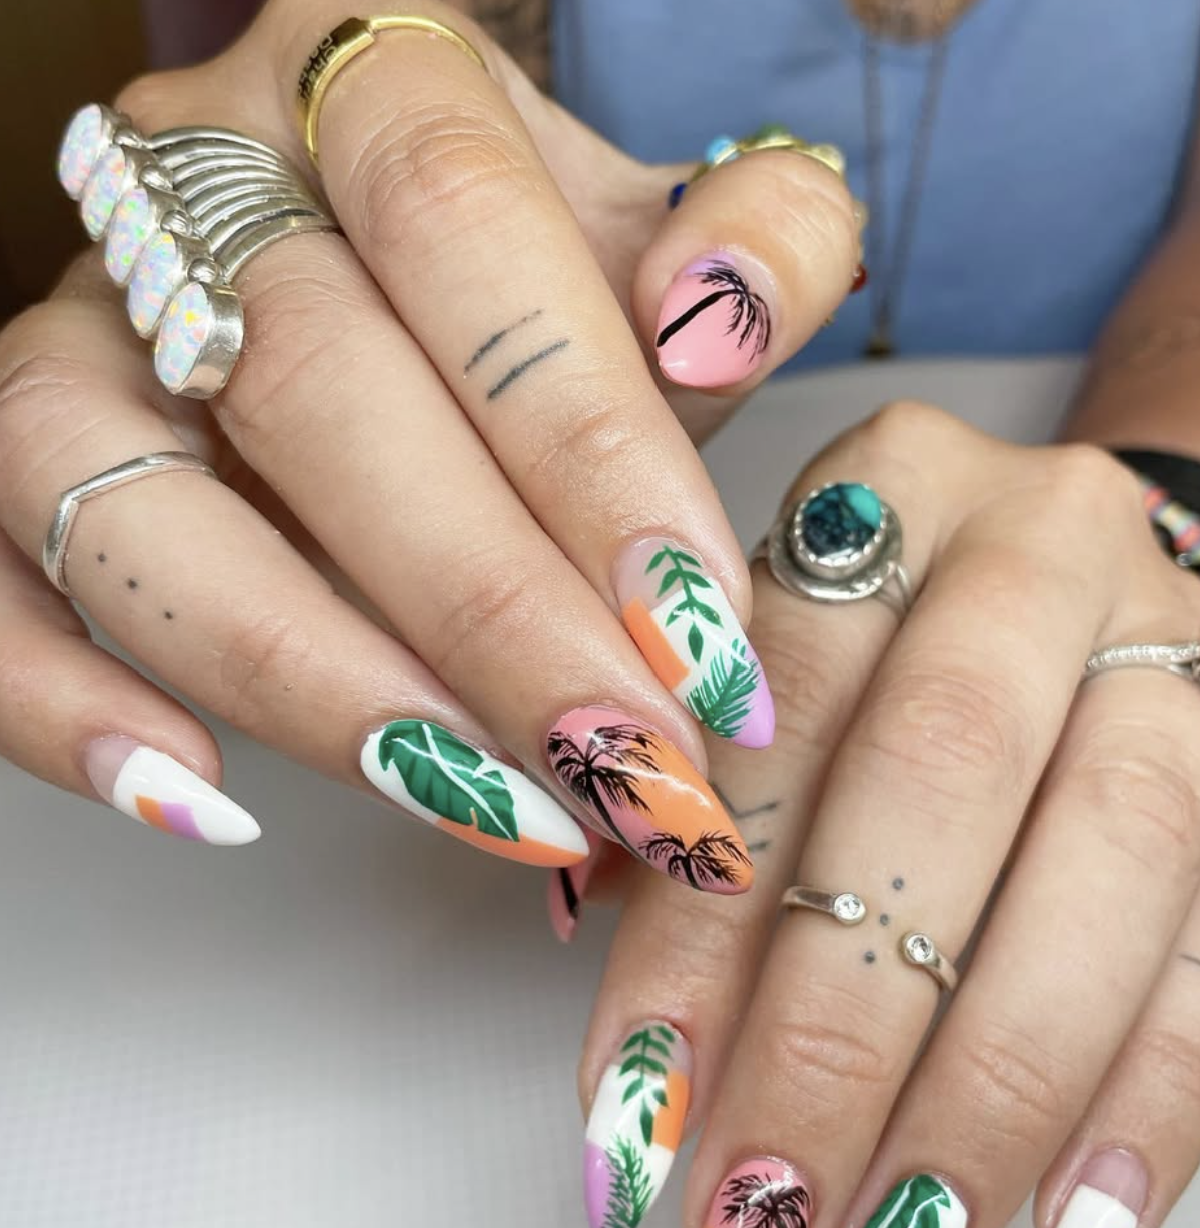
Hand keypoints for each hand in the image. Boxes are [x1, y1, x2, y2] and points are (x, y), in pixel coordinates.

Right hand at [0, 1, 857, 874]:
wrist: (404, 269)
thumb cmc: (544, 278)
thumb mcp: (670, 233)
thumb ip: (760, 243)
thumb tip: (720, 320)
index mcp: (376, 82)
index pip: (464, 231)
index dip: (585, 443)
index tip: (694, 629)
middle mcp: (199, 185)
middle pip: (317, 384)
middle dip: (488, 608)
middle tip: (624, 762)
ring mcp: (86, 325)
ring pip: (129, 495)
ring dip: (308, 677)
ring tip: (476, 806)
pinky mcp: (26, 456)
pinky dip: (60, 697)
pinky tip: (201, 802)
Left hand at [573, 402, 1199, 1227]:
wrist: (1075, 569)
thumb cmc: (871, 632)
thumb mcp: (753, 662)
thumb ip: (685, 813)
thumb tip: (629, 1047)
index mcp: (888, 483)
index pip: (775, 711)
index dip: (696, 925)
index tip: (633, 1108)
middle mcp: (1045, 547)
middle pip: (945, 778)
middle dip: (840, 1029)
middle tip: (756, 1218)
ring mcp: (1177, 659)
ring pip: (1110, 869)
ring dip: (991, 1096)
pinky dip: (1148, 1111)